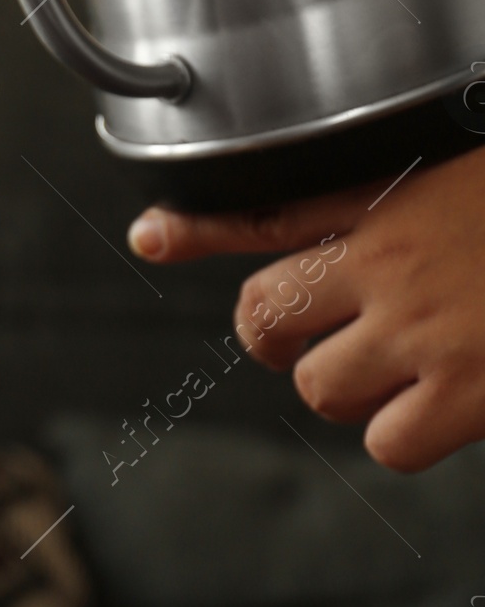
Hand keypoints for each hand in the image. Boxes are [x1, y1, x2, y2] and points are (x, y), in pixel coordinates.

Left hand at [127, 144, 484, 471]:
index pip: (269, 210)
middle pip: (269, 313)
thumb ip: (412, 193)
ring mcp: (424, 326)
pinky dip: (406, 436)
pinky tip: (445, 409)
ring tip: (411, 369)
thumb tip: (355, 231)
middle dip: (276, 340)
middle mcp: (395, 255)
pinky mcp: (466, 391)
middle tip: (310, 344)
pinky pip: (387, 444)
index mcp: (396, 188)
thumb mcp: (469, 163)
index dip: (197, 228)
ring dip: (351, 390)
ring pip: (320, 387)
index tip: (153, 237)